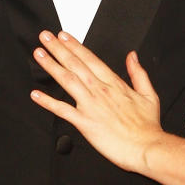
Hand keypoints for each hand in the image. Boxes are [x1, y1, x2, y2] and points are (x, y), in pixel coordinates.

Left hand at [31, 31, 162, 172]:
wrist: (147, 147)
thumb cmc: (147, 126)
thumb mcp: (148, 94)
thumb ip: (138, 73)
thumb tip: (132, 56)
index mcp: (114, 84)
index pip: (90, 59)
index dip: (75, 46)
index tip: (63, 36)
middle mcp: (100, 91)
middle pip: (75, 64)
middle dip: (58, 49)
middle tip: (45, 37)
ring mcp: (91, 106)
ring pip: (67, 80)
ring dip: (51, 66)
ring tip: (39, 54)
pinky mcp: (85, 123)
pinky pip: (62, 110)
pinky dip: (48, 102)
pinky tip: (36, 95)